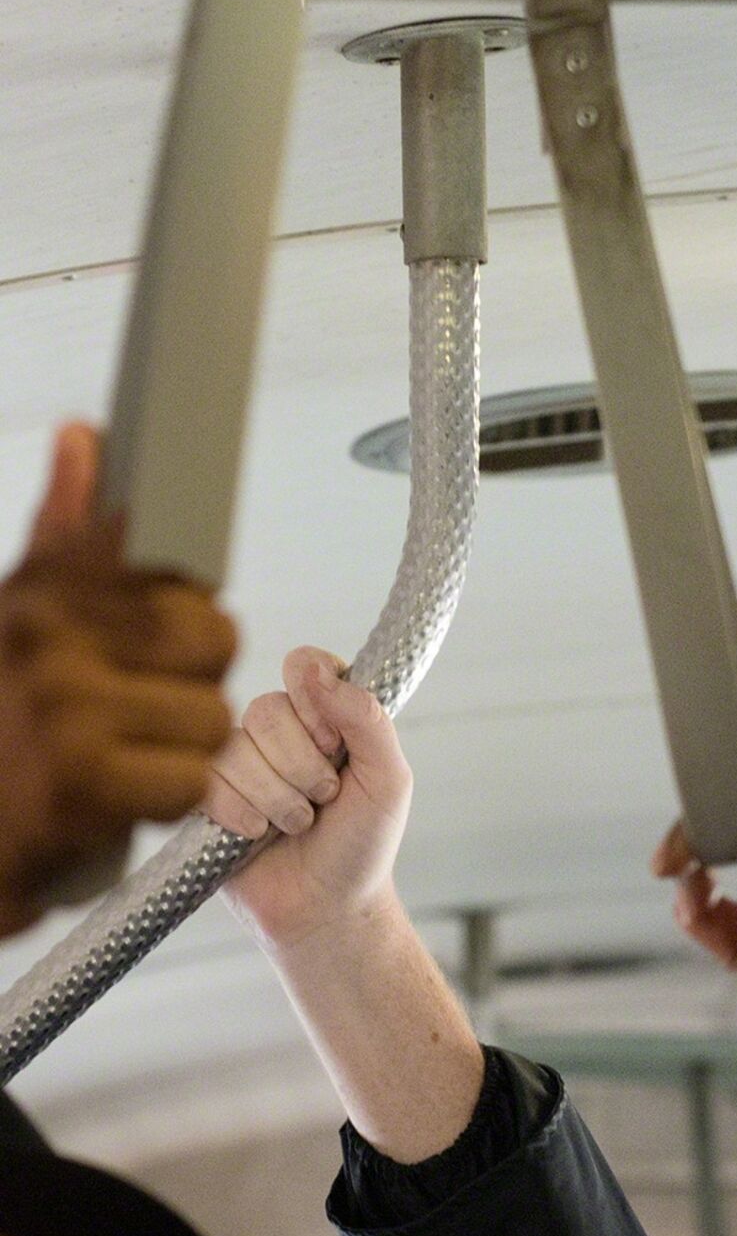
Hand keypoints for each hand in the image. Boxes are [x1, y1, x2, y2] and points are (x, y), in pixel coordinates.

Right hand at [0, 424, 235, 935]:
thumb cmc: (3, 718)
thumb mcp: (22, 614)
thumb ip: (69, 531)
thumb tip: (87, 435)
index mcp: (48, 589)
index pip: (173, 564)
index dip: (186, 612)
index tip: (162, 641)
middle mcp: (53, 636)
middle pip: (216, 639)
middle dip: (193, 683)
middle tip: (136, 714)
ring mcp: (65, 707)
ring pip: (213, 714)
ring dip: (184, 749)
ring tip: (123, 760)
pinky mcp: (83, 783)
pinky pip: (194, 777)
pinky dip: (168, 799)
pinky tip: (119, 800)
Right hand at [203, 648, 411, 950]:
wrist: (326, 909)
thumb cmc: (362, 843)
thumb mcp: (387, 780)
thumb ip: (366, 719)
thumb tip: (320, 671)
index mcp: (326, 713)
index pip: (305, 666)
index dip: (315, 704)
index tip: (336, 746)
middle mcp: (279, 730)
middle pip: (267, 710)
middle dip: (302, 766)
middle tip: (323, 800)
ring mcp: (239, 762)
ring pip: (235, 747)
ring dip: (276, 796)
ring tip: (295, 824)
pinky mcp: (206, 796)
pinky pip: (203, 780)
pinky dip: (238, 812)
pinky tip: (256, 834)